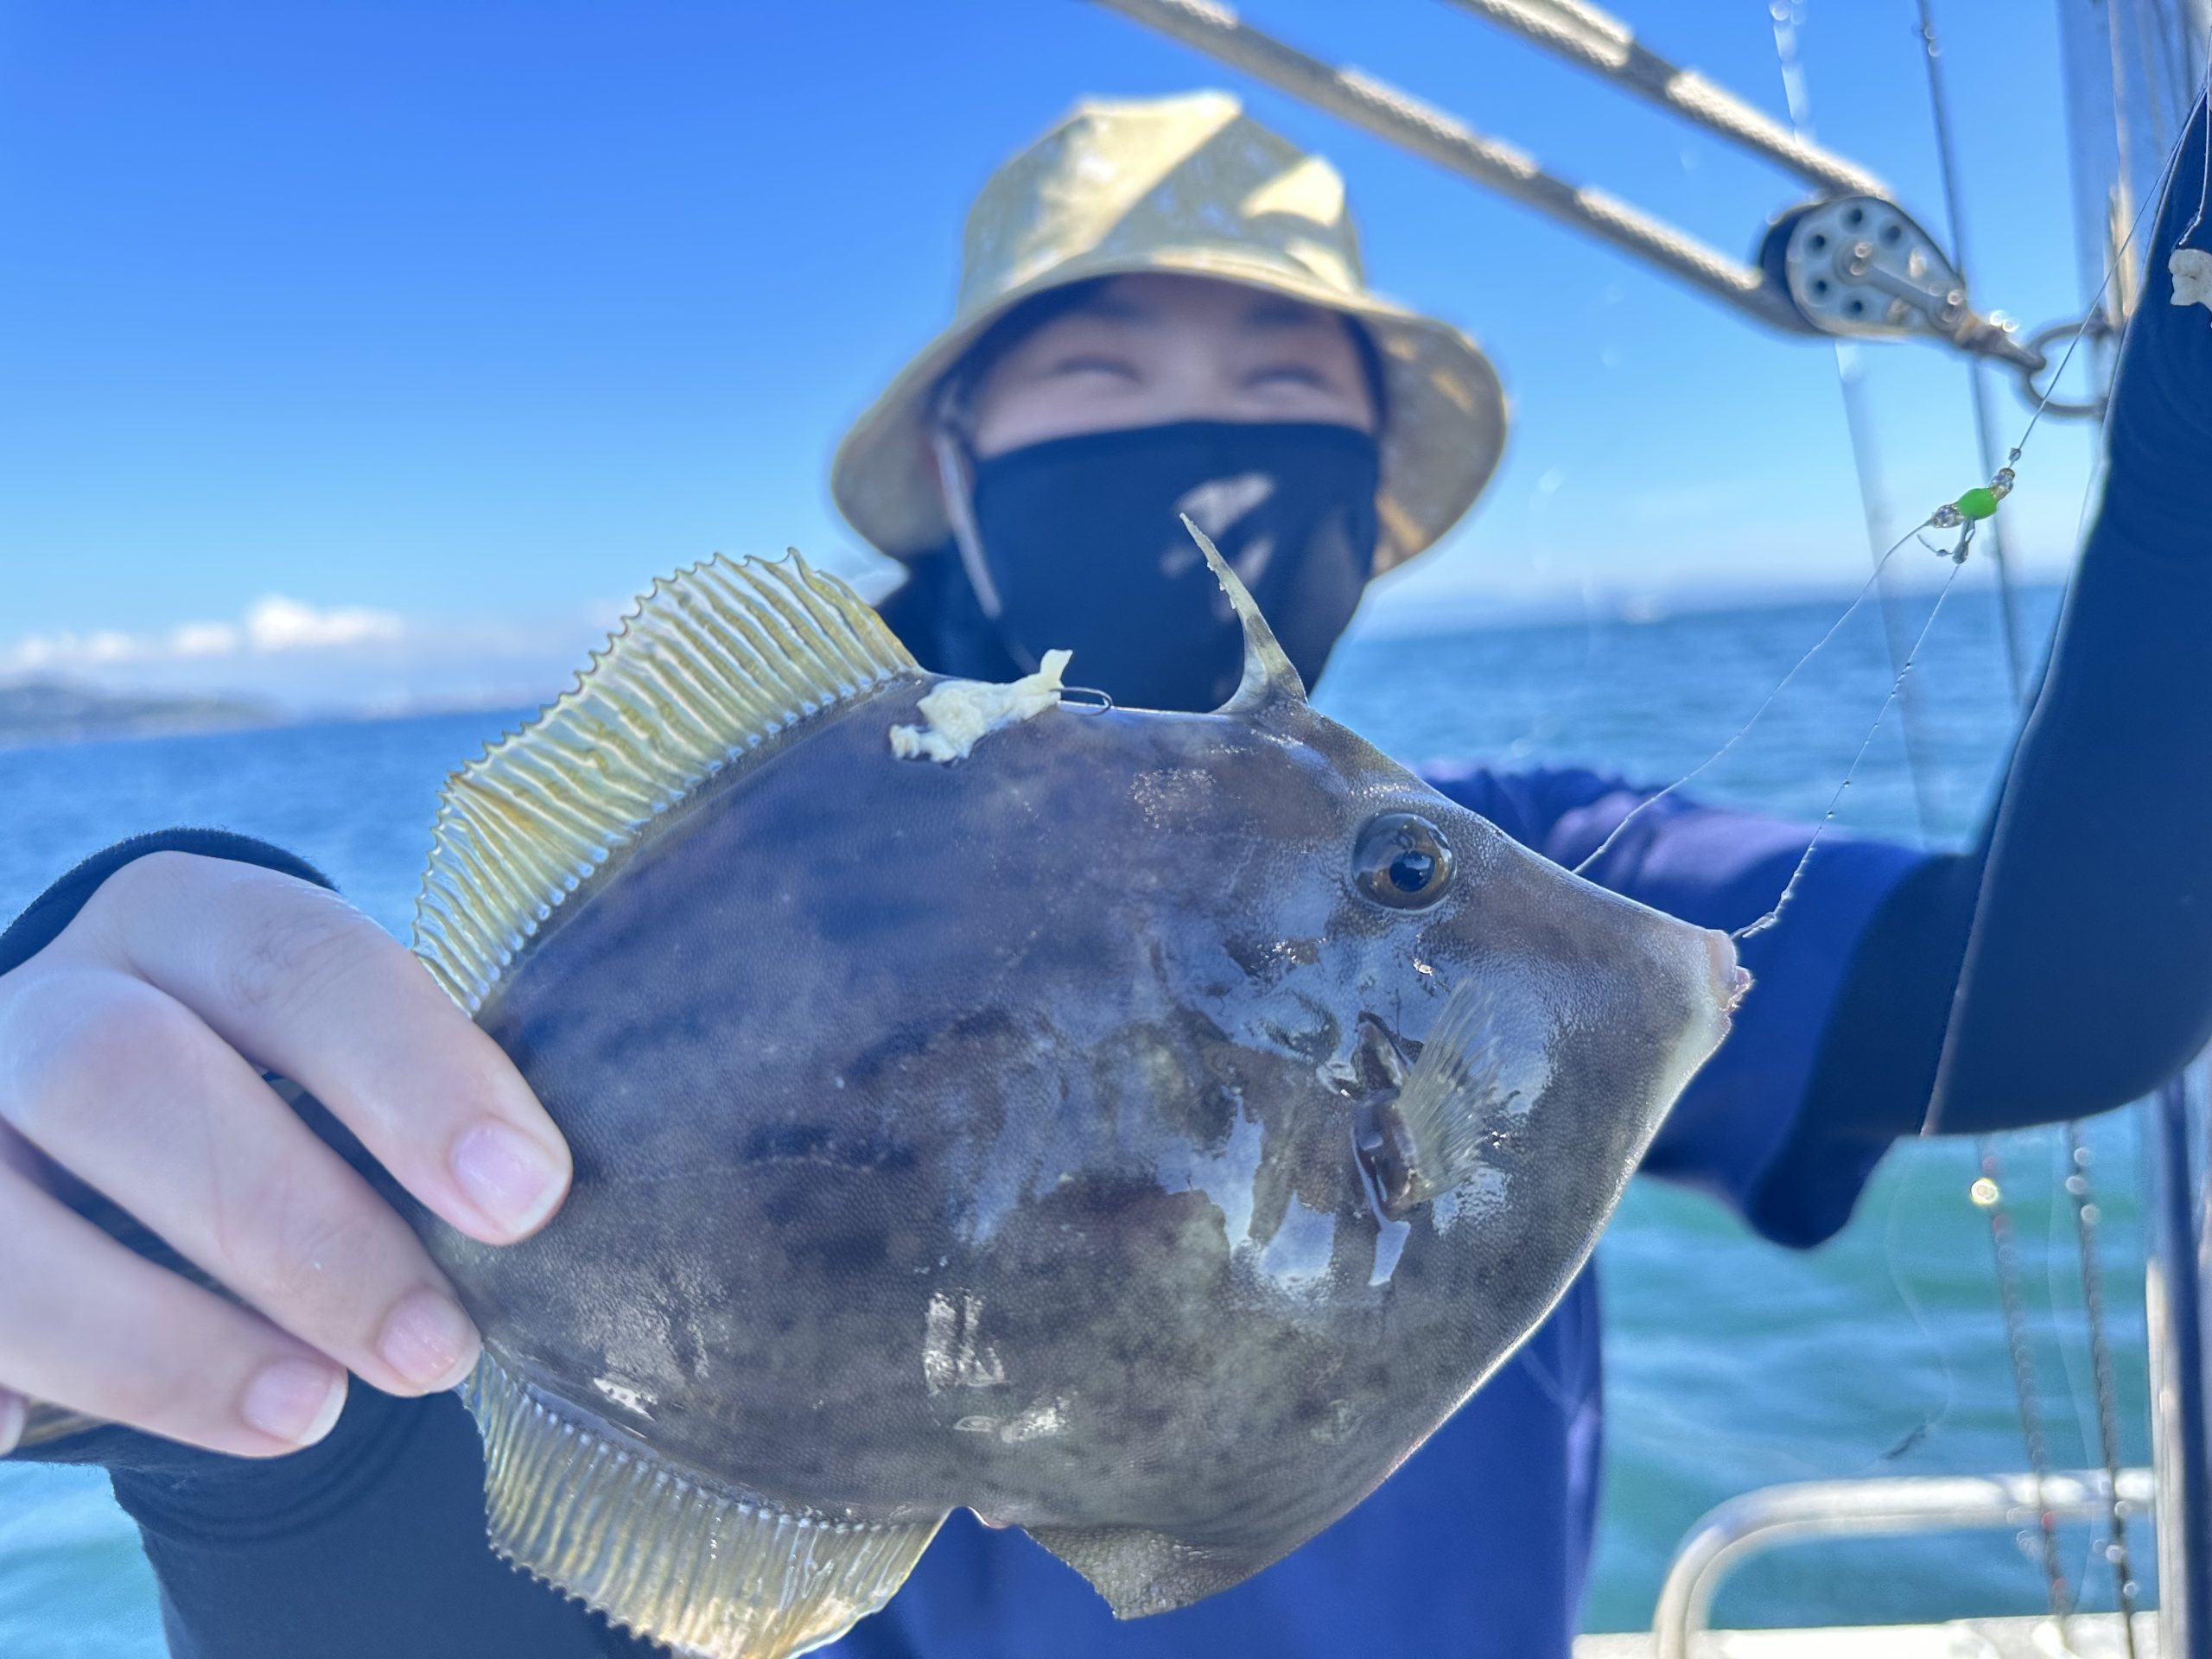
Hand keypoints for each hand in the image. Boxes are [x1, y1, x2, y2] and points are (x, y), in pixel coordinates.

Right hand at [0, 852, 570, 1457]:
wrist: (105, 1128)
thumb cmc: (277, 1103)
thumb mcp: (336, 1069)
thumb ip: (415, 1117)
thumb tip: (530, 1211)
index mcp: (183, 922)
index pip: (293, 959)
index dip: (411, 1073)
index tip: (523, 1195)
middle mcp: (43, 998)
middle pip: (128, 1073)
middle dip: (298, 1229)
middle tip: (436, 1346)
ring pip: (9, 1227)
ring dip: (166, 1343)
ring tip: (311, 1416)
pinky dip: (9, 1381)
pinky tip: (49, 1427)